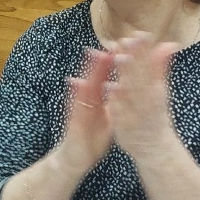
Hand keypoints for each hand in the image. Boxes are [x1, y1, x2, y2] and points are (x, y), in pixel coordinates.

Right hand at [51, 49, 114, 176]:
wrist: (75, 158)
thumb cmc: (92, 136)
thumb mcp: (107, 116)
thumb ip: (113, 99)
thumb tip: (121, 84)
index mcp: (97, 97)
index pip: (106, 76)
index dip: (115, 60)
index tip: (126, 45)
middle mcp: (86, 99)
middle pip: (95, 76)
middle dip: (103, 59)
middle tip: (113, 42)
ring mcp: (78, 108)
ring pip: (84, 86)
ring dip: (89, 72)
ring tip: (96, 55)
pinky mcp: (73, 120)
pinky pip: (75, 106)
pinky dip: (76, 94)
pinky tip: (77, 83)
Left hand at [103, 33, 181, 158]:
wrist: (155, 148)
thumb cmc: (156, 116)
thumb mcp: (161, 92)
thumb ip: (160, 68)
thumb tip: (169, 43)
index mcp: (156, 90)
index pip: (149, 66)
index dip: (144, 50)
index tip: (138, 34)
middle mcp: (148, 100)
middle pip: (140, 75)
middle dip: (134, 58)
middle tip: (127, 40)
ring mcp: (137, 113)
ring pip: (131, 91)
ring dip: (126, 75)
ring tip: (120, 58)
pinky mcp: (126, 126)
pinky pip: (120, 111)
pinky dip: (117, 100)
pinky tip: (110, 87)